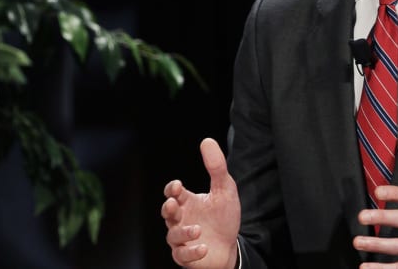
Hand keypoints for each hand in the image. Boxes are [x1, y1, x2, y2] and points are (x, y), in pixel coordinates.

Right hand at [161, 138, 240, 268]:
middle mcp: (181, 219)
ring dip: (183, 232)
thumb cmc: (224, 217)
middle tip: (174, 205)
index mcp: (187, 202)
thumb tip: (207, 141)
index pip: (172, 193)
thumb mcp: (225, 190)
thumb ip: (216, 167)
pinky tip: (203, 247)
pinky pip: (182, 256)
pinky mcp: (186, 256)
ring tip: (198, 230)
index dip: (171, 189)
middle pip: (166, 213)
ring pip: (173, 235)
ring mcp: (182, 239)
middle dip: (167, 209)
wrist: (230, 247)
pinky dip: (191, 252)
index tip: (177, 186)